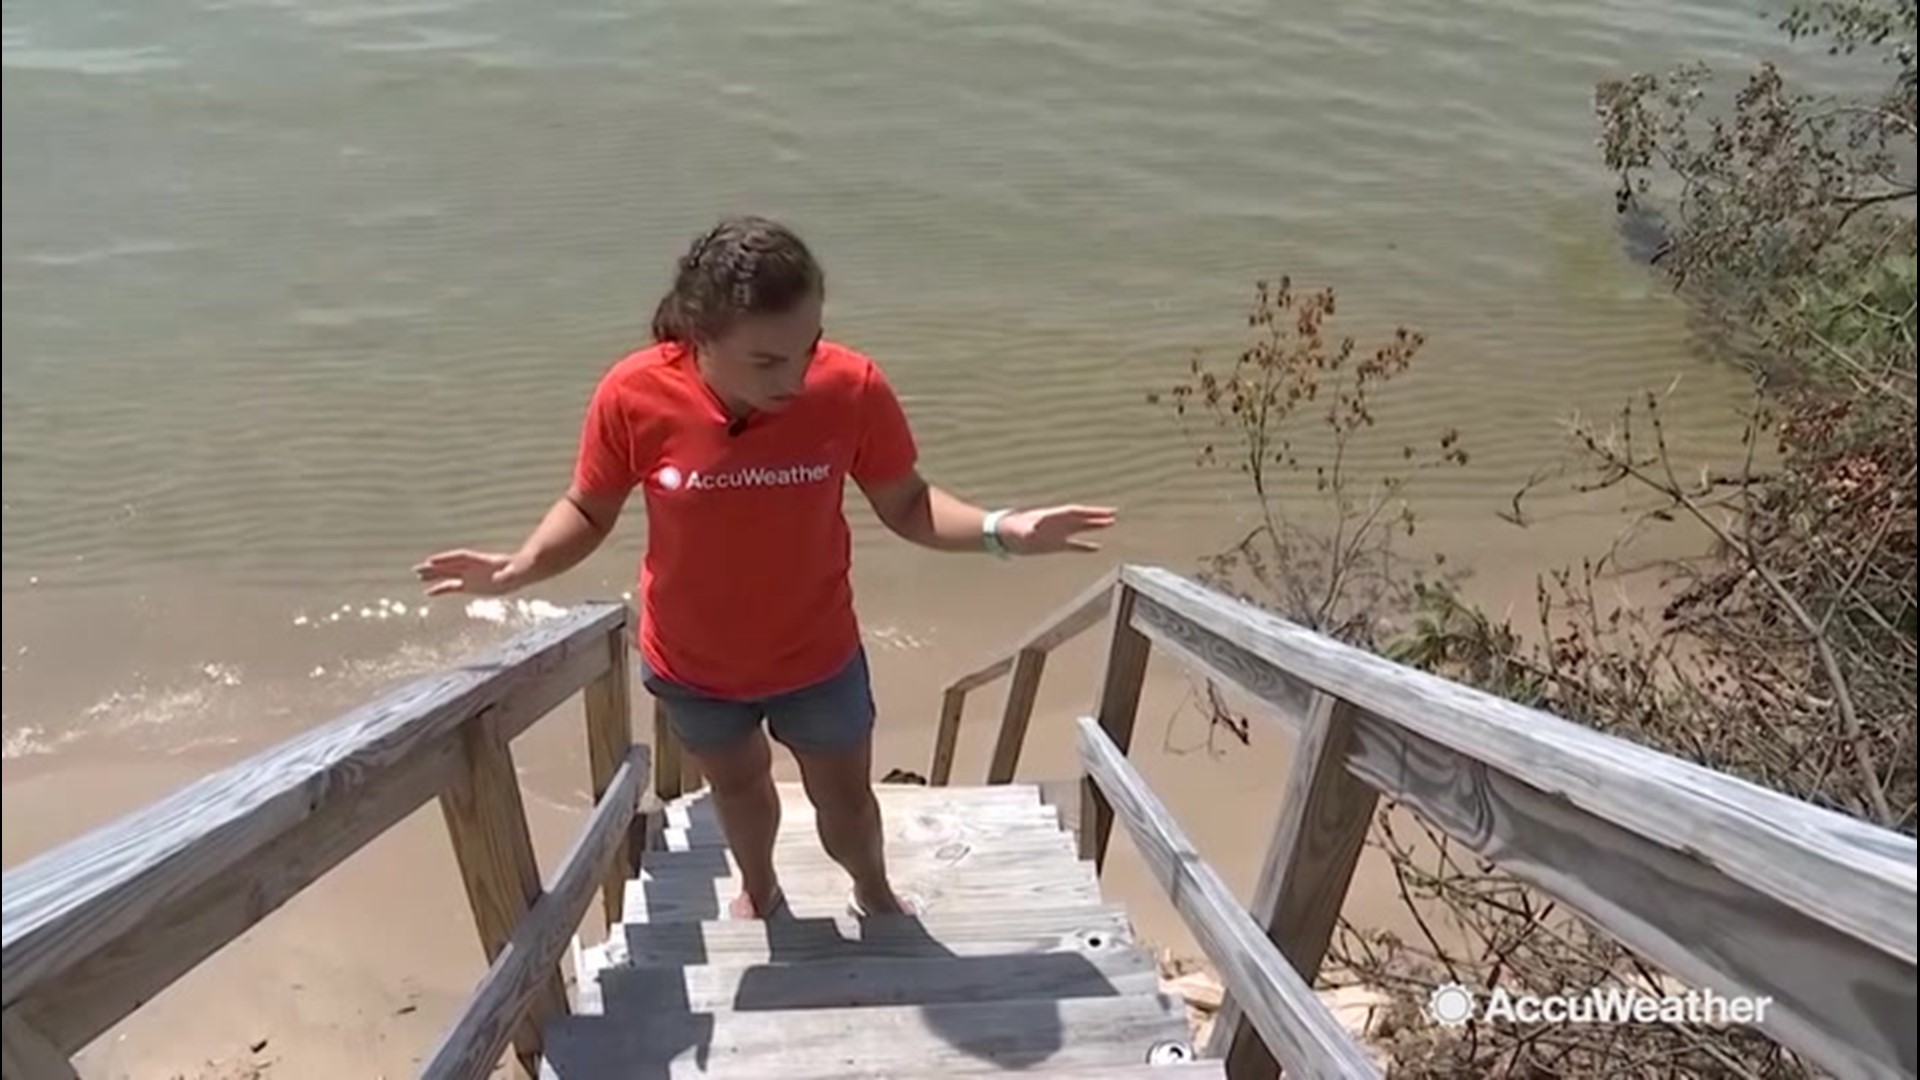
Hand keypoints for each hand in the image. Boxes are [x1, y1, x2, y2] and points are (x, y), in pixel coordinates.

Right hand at [412, 549, 520, 595]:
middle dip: (434, 567)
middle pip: (450, 565)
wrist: (522, 572)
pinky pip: (452, 587)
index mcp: (483, 562)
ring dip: (433, 575)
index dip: (447, 559)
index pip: (461, 558)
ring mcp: (469, 576)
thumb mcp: (516, 573)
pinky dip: (440, 589)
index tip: (432, 561)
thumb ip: (508, 576)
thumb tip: (500, 579)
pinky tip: (428, 592)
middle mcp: (473, 567)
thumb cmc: (521, 570)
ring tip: (418, 576)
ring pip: (448, 574)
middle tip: (417, 568)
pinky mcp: (470, 586)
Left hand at [995, 505, 1116, 554]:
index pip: (1074, 513)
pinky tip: (1096, 548)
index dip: (1089, 512)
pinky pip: (1073, 546)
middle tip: (1114, 514)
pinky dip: (1085, 547)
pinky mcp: (1055, 545)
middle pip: (1081, 518)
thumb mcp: (1019, 530)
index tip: (1104, 511)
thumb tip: (1032, 530)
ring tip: (1110, 523)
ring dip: (1094, 526)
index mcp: (1051, 517)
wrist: (1004, 536)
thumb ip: (1027, 530)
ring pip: (1080, 528)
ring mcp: (1057, 533)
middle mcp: (1057, 523)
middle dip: (1096, 516)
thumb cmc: (1011, 530)